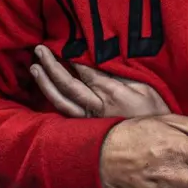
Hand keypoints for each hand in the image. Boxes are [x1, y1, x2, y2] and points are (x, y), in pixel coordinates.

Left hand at [30, 45, 170, 117]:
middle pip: (68, 85)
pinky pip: (65, 113)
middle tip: (40, 49)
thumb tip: (102, 57)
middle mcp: (96, 109)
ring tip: (34, 66)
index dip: (73, 59)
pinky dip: (53, 99)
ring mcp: (88, 121)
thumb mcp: (145, 87)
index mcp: (112, 96)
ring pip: (61, 102)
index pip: (87, 73)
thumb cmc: (154, 112)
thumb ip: (122, 73)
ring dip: (45, 83)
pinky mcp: (85, 128)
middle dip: (52, 66)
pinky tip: (45, 89)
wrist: (153, 143)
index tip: (63, 44)